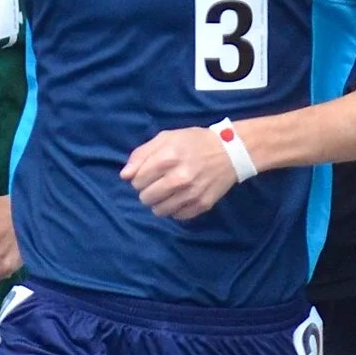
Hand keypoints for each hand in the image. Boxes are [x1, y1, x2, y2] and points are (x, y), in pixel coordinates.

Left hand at [120, 126, 239, 220]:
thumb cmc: (194, 142)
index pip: (137, 181)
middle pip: (145, 198)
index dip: (138, 178)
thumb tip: (125, 176)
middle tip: (158, 183)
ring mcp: (191, 194)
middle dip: (147, 191)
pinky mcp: (202, 205)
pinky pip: (177, 216)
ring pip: (159, 211)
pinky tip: (181, 197)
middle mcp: (179, 178)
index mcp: (167, 158)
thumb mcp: (166, 138)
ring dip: (159, 203)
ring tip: (168, 192)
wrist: (230, 151)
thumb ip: (141, 154)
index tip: (148, 174)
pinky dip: (175, 209)